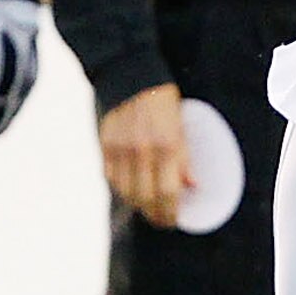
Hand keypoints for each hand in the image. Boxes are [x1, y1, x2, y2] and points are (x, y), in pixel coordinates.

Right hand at [101, 84, 190, 225]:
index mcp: (167, 144)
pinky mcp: (104, 145)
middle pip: (146, 198)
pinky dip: (122, 188)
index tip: (173, 220)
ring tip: (148, 207)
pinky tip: (131, 190)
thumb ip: (184, 157)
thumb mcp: (182, 125)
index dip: (171, 213)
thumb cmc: (162, 100)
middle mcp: (142, 150)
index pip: (169, 192)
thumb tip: (191, 186)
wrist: (130, 74)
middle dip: (155, 214)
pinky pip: (111, 178)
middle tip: (162, 219)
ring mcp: (120, 149)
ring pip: (127, 192)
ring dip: (138, 205)